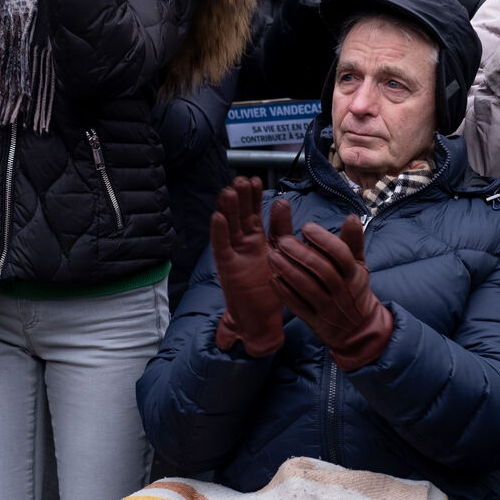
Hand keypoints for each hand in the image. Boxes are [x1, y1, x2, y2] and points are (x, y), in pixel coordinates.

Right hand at [211, 177, 283, 356]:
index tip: (254, 179)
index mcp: (257, 240)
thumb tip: (282, 201)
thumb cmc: (272, 289)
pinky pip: (222, 248)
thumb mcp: (280, 254)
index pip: (253, 213)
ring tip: (229, 191)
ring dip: (228, 210)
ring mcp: (233, 255)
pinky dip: (219, 233)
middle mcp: (243, 245)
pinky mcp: (227, 269)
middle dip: (239, 198)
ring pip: (229, 228)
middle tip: (240, 180)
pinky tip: (217, 217)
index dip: (253, 197)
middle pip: (239, 216)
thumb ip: (281, 230)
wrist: (263, 320)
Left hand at [267, 208, 393, 370]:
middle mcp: (342, 291)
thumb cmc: (354, 290)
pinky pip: (298, 306)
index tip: (306, 227)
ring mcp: (328, 308)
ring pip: (307, 288)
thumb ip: (354, 241)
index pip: (341, 254)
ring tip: (272, 256)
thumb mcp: (359, 266)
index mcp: (354, 274)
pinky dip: (285, 293)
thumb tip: (351, 216)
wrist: (358, 330)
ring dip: (288, 271)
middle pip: (322, 270)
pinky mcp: (315, 321)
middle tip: (283, 240)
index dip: (324, 239)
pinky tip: (273, 278)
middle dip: (301, 254)